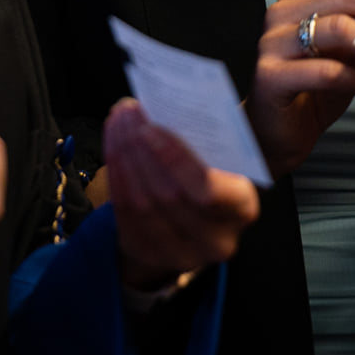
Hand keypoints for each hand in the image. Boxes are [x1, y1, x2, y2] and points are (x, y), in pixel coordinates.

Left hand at [104, 99, 259, 289]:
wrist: (196, 220)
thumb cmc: (213, 173)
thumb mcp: (225, 158)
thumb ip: (211, 136)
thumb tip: (171, 101)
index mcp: (241, 209)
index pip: (210, 192)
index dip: (177, 161)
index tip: (150, 128)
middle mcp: (215, 239)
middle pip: (170, 196)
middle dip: (141, 150)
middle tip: (128, 113)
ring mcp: (180, 253)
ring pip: (142, 203)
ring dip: (124, 157)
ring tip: (119, 122)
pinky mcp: (148, 252)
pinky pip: (124, 211)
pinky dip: (115, 173)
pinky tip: (113, 144)